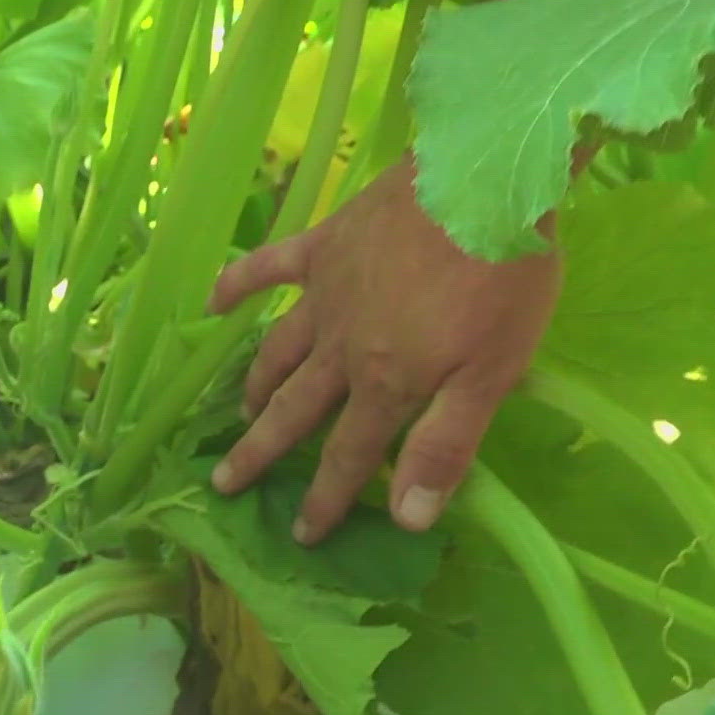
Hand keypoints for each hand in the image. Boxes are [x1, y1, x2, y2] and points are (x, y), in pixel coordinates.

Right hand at [207, 159, 560, 544]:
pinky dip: (238, 285)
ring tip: (238, 414)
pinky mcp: (325, 245)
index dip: (325, 500)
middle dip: (262, 453)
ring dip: (256, 387)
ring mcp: (326, 294)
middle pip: (294, 412)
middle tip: (226, 484)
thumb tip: (404, 518)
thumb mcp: (493, 374)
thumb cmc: (502, 278)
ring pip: (278, 352)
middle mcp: (341, 348)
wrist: (484, 179)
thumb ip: (445, 445)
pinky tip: (213, 303)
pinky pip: (269, 267)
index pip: (347, 456)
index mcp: (385, 383)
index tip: (302, 534)